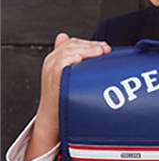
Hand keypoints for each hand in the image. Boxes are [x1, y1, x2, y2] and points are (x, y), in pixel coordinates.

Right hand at [25, 33, 110, 160]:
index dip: (89, 43)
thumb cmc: (63, 99)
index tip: (105, 47)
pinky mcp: (53, 78)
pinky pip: (61, 65)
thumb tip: (96, 55)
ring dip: (86, 51)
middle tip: (106, 50)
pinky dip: (70, 59)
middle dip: (91, 46)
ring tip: (99, 53)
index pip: (72, 43)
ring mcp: (51, 69)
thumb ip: (78, 67)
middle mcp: (52, 61)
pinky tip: (81, 60)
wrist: (54, 118)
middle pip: (72, 45)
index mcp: (56, 59)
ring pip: (69, 52)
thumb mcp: (69, 79)